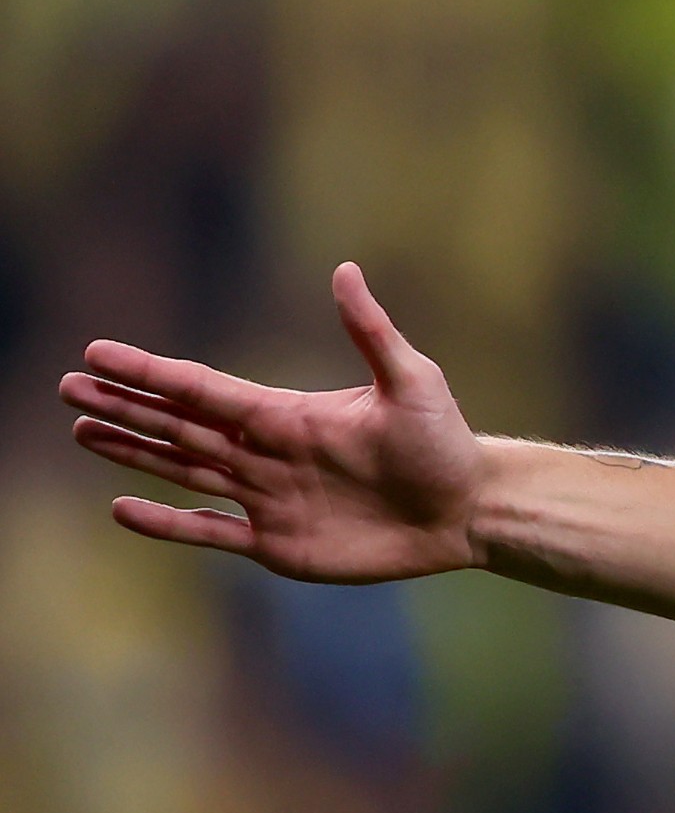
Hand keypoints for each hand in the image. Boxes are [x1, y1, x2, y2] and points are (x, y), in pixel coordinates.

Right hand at [60, 264, 486, 581]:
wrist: (468, 510)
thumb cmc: (447, 444)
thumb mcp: (413, 382)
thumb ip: (370, 331)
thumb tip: (345, 269)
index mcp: (288, 414)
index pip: (203, 388)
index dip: (150, 372)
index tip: (99, 351)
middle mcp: (267, 453)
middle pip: (179, 426)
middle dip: (125, 406)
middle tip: (69, 386)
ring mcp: (268, 498)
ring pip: (183, 471)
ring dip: (133, 453)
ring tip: (82, 431)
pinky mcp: (278, 543)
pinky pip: (210, 532)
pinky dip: (167, 524)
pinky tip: (123, 508)